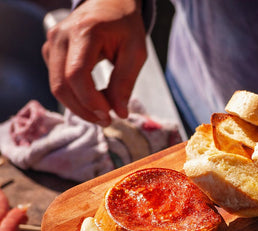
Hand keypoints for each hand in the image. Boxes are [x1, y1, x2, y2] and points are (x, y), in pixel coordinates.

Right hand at [42, 0, 146, 125]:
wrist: (109, 4)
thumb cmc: (125, 26)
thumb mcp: (135, 51)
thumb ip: (126, 82)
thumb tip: (119, 112)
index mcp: (84, 32)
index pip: (77, 74)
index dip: (90, 100)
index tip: (109, 115)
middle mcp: (61, 37)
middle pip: (61, 85)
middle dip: (83, 109)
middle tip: (106, 120)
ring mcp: (51, 43)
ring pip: (56, 87)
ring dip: (79, 106)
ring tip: (103, 112)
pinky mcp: (50, 52)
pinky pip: (57, 81)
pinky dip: (75, 96)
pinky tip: (94, 99)